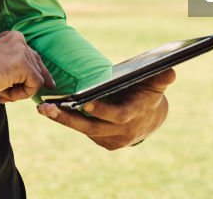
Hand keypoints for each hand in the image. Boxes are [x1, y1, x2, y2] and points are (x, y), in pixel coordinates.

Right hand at [0, 31, 53, 101]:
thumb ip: (13, 65)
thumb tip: (32, 79)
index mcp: (12, 37)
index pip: (32, 56)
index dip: (36, 74)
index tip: (48, 84)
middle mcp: (19, 39)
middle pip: (38, 66)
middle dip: (29, 85)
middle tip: (20, 95)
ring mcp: (22, 50)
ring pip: (36, 78)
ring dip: (19, 91)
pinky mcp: (23, 64)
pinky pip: (34, 85)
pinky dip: (21, 95)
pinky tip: (2, 93)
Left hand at [36, 69, 175, 149]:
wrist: (152, 118)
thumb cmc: (149, 92)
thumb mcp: (157, 83)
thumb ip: (162, 77)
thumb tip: (170, 69)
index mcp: (135, 114)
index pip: (118, 116)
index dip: (102, 110)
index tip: (84, 102)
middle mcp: (123, 132)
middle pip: (92, 127)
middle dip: (68, 118)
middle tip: (46, 108)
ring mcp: (113, 139)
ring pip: (84, 130)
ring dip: (63, 120)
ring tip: (43, 107)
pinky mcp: (105, 142)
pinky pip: (85, 131)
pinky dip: (69, 121)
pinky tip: (53, 110)